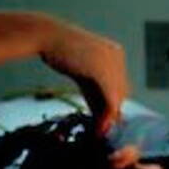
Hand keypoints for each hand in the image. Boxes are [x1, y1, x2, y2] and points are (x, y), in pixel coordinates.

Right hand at [38, 20, 129, 134]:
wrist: (47, 37)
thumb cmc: (60, 52)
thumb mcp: (82, 72)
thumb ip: (94, 90)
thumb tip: (102, 113)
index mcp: (115, 53)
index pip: (120, 84)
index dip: (113, 104)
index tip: (104, 120)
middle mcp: (117, 56)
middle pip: (121, 92)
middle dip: (112, 112)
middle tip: (102, 129)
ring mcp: (111, 62)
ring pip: (117, 97)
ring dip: (109, 118)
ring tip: (100, 131)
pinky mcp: (102, 71)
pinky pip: (110, 98)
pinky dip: (106, 115)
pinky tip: (99, 126)